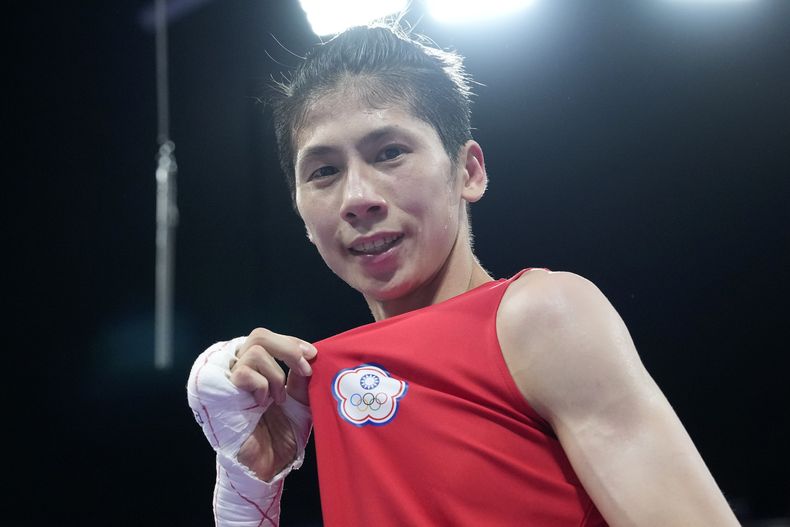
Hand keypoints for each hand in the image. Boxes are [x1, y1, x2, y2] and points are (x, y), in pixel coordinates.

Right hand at [229, 328, 316, 480]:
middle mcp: (240, 371)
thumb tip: (307, 355)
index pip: (269, 339)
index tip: (312, 354)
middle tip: (304, 367)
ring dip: (275, 374)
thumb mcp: (300, 402)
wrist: (268, 467)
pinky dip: (261, 385)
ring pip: (253, 352)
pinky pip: (243, 373)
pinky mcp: (221, 394)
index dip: (292, 341)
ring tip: (279, 398)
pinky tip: (263, 403)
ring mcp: (229, 382)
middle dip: (287, 348)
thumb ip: (301, 378)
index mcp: (257, 370)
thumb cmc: (281, 437)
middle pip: (259, 336)